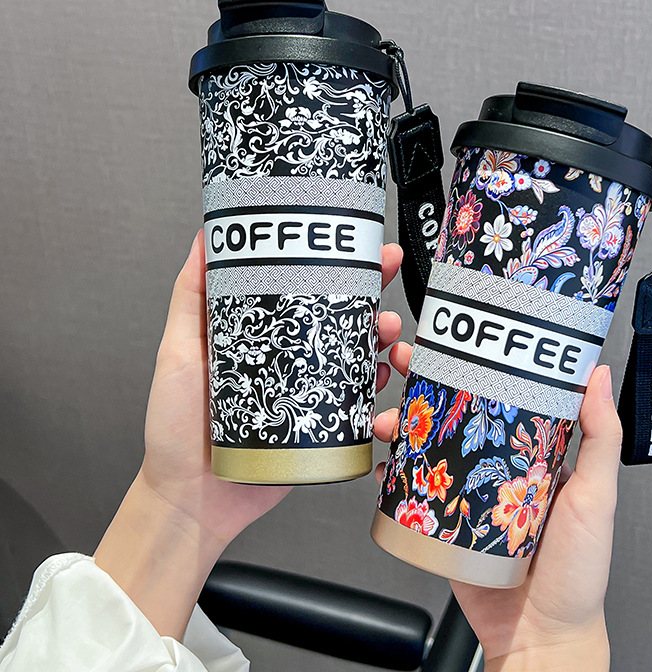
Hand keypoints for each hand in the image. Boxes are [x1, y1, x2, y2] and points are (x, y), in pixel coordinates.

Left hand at [96, 231, 402, 637]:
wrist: (189, 499)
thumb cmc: (175, 428)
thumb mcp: (177, 351)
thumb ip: (189, 297)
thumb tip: (205, 238)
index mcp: (266, 334)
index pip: (309, 289)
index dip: (342, 266)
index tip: (364, 247)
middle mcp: (293, 359)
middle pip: (346, 320)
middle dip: (377, 301)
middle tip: (388, 286)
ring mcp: (310, 393)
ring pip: (361, 359)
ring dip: (384, 344)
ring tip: (389, 340)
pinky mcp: (322, 428)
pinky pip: (360, 404)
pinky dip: (379, 391)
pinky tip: (384, 380)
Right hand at [375, 349, 619, 671]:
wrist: (541, 636)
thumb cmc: (579, 572)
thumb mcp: (597, 497)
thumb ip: (600, 439)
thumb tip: (600, 376)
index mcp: (534, 450)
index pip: (504, 392)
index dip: (479, 361)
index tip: (458, 338)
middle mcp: (499, 464)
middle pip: (456, 411)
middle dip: (426, 382)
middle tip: (406, 360)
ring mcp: (469, 490)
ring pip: (428, 444)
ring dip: (402, 424)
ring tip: (388, 419)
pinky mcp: (445, 520)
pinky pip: (414, 488)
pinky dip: (393, 472)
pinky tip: (383, 461)